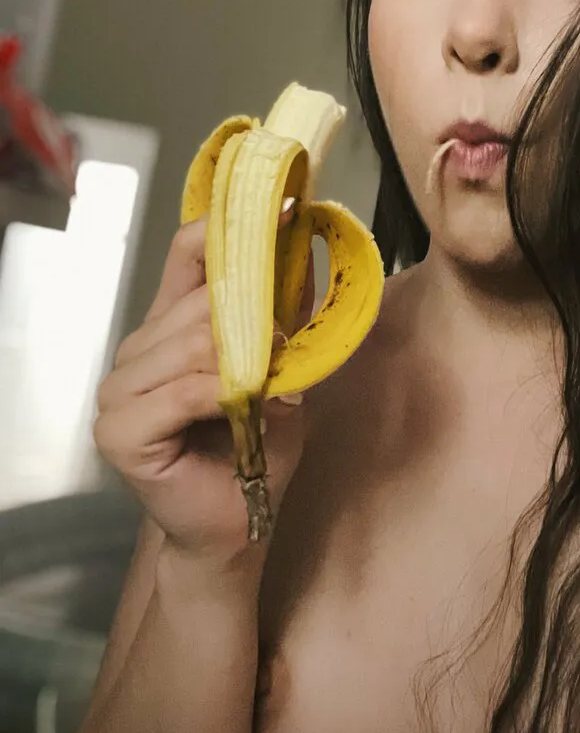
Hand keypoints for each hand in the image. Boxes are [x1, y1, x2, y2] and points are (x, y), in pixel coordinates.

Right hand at [94, 214, 313, 571]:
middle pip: (200, 302)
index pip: (187, 253)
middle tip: (286, 357)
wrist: (239, 520)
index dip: (230, 229)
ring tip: (270, 394)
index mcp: (171, 325)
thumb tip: (308, 251)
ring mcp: (120, 389)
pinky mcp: (119, 430)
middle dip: (256, 325)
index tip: (287, 213)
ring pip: (191, 345)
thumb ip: (286, 316)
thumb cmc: (258, 445)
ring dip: (244, 368)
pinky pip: (181, 392)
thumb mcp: (284, 369)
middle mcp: (138, 349)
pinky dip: (222, 398)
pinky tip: (244, 413)